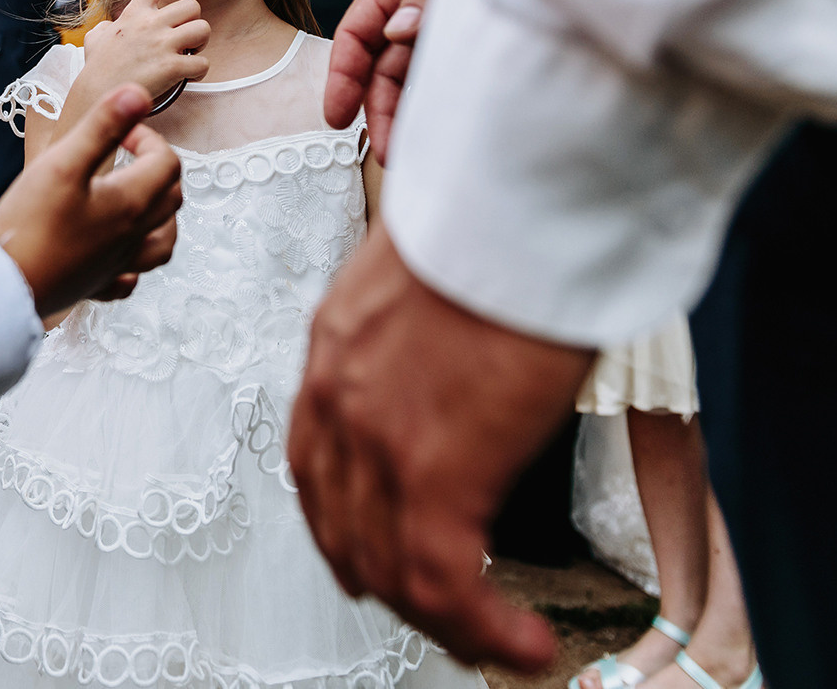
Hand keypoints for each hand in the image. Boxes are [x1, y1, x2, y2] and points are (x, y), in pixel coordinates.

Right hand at [0, 83, 182, 314]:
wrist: (7, 282)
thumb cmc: (31, 224)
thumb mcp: (64, 162)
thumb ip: (103, 126)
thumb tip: (139, 94)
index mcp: (131, 203)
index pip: (166, 162)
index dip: (148, 138)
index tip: (120, 132)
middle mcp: (133, 236)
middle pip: (170, 197)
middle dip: (157, 167)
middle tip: (125, 154)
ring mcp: (118, 265)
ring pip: (162, 242)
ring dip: (160, 215)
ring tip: (138, 199)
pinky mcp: (97, 285)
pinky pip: (131, 278)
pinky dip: (134, 263)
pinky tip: (119, 254)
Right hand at [78, 0, 210, 107]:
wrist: (97, 95)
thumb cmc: (97, 69)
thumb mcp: (95, 39)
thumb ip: (106, 28)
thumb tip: (109, 27)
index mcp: (134, 13)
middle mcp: (149, 24)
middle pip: (192, 6)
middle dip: (194, 22)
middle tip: (186, 38)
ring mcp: (161, 44)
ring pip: (203, 29)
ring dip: (201, 43)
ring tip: (189, 54)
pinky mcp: (171, 67)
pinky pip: (202, 62)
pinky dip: (200, 70)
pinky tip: (188, 76)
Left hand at [290, 226, 592, 671]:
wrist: (517, 193)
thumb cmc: (500, 215)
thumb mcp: (436, 274)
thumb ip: (428, 327)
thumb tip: (466, 353)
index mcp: (337, 344)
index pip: (314, 460)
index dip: (341, 521)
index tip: (370, 554)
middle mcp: (340, 395)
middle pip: (341, 526)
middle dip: (386, 582)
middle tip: (440, 615)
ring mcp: (379, 438)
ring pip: (389, 570)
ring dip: (444, 622)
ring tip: (495, 643)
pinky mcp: (436, 469)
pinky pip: (443, 584)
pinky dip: (483, 631)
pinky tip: (522, 644)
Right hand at [323, 0, 458, 162]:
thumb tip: (396, 34)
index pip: (358, 30)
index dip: (344, 75)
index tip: (337, 115)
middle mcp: (411, 7)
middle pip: (382, 64)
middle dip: (378, 108)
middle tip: (385, 149)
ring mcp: (438, 26)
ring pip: (411, 76)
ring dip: (405, 113)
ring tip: (408, 151)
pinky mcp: (468, 41)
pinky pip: (445, 75)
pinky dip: (437, 102)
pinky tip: (439, 130)